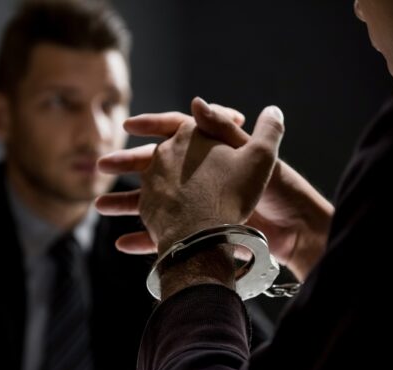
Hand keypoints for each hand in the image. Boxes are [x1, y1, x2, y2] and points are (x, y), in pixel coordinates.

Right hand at [97, 98, 332, 279]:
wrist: (293, 232)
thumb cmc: (279, 191)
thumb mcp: (255, 155)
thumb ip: (224, 128)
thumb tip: (196, 102)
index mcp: (215, 150)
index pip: (178, 129)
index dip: (153, 125)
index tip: (128, 124)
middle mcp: (203, 174)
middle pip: (158, 165)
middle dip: (128, 164)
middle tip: (100, 165)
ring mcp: (199, 204)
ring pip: (155, 201)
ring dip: (125, 204)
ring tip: (99, 206)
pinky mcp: (200, 233)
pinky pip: (166, 235)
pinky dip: (144, 239)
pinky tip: (122, 243)